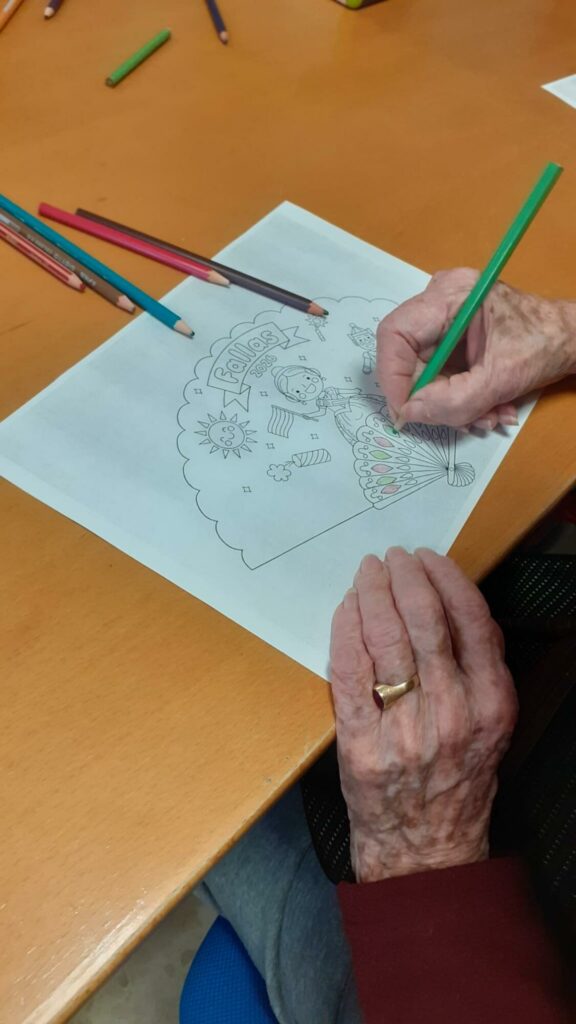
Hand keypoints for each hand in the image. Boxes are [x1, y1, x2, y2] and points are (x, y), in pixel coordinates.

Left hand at [329, 548, 517, 883]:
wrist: (424, 846)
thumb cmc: (458, 777)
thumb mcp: (492, 723)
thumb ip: (483, 667)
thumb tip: (462, 604)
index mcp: (491, 703)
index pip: (471, 619)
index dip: (447, 578)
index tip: (429, 558)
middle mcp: (451, 712)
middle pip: (425, 621)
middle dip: (405, 577)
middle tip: (392, 557)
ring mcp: (403, 728)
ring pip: (385, 639)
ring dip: (373, 593)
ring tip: (368, 572)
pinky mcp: (360, 741)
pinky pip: (348, 670)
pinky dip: (345, 630)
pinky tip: (346, 607)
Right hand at [377, 268, 575, 428]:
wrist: (568, 339)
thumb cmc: (543, 344)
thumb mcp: (499, 380)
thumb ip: (452, 402)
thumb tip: (409, 414)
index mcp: (451, 296)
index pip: (395, 335)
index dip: (393, 377)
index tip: (404, 412)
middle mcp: (440, 300)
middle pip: (408, 357)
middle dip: (431, 396)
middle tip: (458, 420)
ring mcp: (443, 317)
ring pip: (423, 370)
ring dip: (450, 402)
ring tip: (485, 416)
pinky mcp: (450, 334)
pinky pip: (439, 372)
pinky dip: (458, 396)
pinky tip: (486, 407)